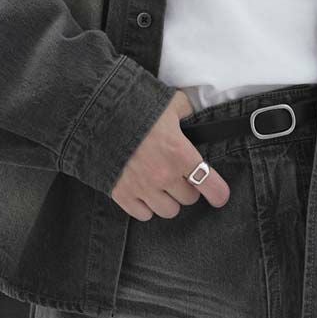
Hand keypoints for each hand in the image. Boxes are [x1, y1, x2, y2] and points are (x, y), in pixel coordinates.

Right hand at [111, 89, 230, 219]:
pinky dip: (146, 206)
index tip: (219, 195)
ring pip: (169, 211)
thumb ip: (185, 110)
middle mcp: (164, 175)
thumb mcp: (168, 102)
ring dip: (169, 199)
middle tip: (180, 174)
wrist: (96, 116)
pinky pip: (144, 214)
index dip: (217, 192)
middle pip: (189, 198)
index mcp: (179, 153)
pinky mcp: (122, 195)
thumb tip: (192, 113)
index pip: (209, 183)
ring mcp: (143, 188)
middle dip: (187, 186)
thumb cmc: (134, 107)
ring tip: (162, 184)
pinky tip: (144, 191)